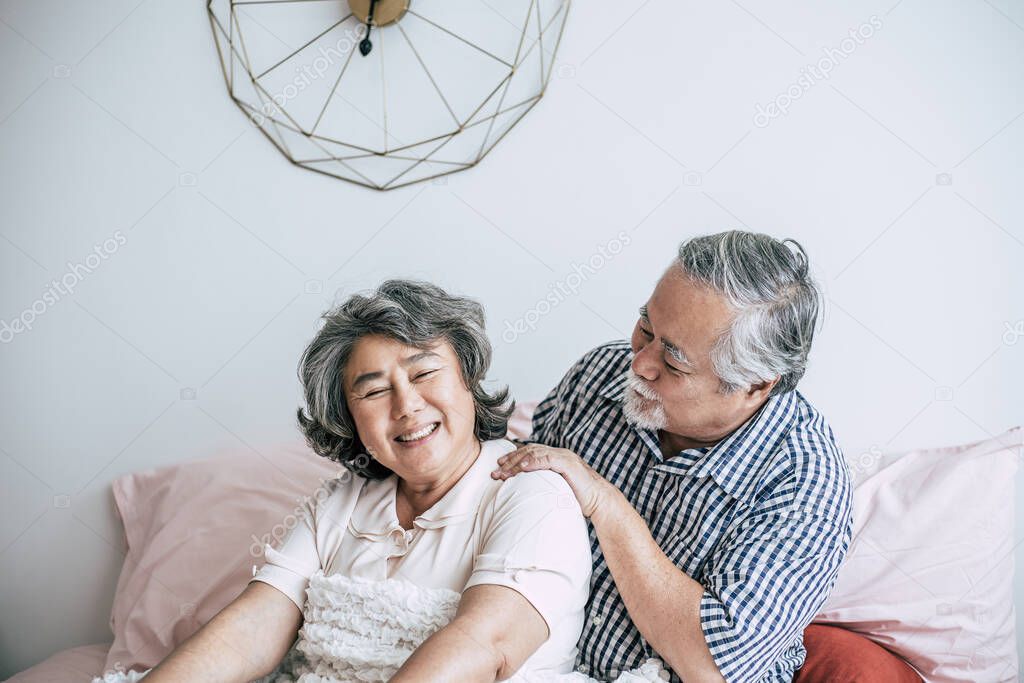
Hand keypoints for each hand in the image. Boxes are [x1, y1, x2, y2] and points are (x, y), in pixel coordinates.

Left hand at [491, 444, 613, 517]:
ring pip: (535, 454)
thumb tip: (525, 492)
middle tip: (496, 471)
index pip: (530, 452)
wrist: (599, 501)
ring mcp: (564, 457)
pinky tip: (522, 467)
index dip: (513, 457)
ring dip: (517, 463)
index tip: (499, 465)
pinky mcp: (568, 464)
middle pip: (529, 451)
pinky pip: (547, 459)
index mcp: (555, 457)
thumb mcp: (556, 488)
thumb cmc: (578, 498)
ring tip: (504, 472)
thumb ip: (543, 484)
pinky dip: (533, 462)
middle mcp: (559, 453)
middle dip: (510, 461)